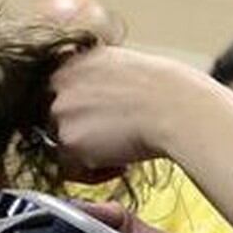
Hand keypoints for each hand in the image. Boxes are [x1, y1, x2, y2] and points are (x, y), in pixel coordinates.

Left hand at [48, 47, 210, 177]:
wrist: (176, 109)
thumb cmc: (166, 90)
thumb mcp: (124, 66)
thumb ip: (98, 80)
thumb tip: (97, 101)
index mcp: (74, 59)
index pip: (56, 91)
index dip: (78, 111)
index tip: (97, 121)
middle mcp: (59, 81)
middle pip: (56, 118)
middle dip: (81, 132)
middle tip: (112, 140)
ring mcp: (60, 110)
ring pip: (62, 143)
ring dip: (88, 153)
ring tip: (121, 153)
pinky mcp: (68, 140)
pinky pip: (72, 167)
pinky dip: (94, 173)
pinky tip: (121, 164)